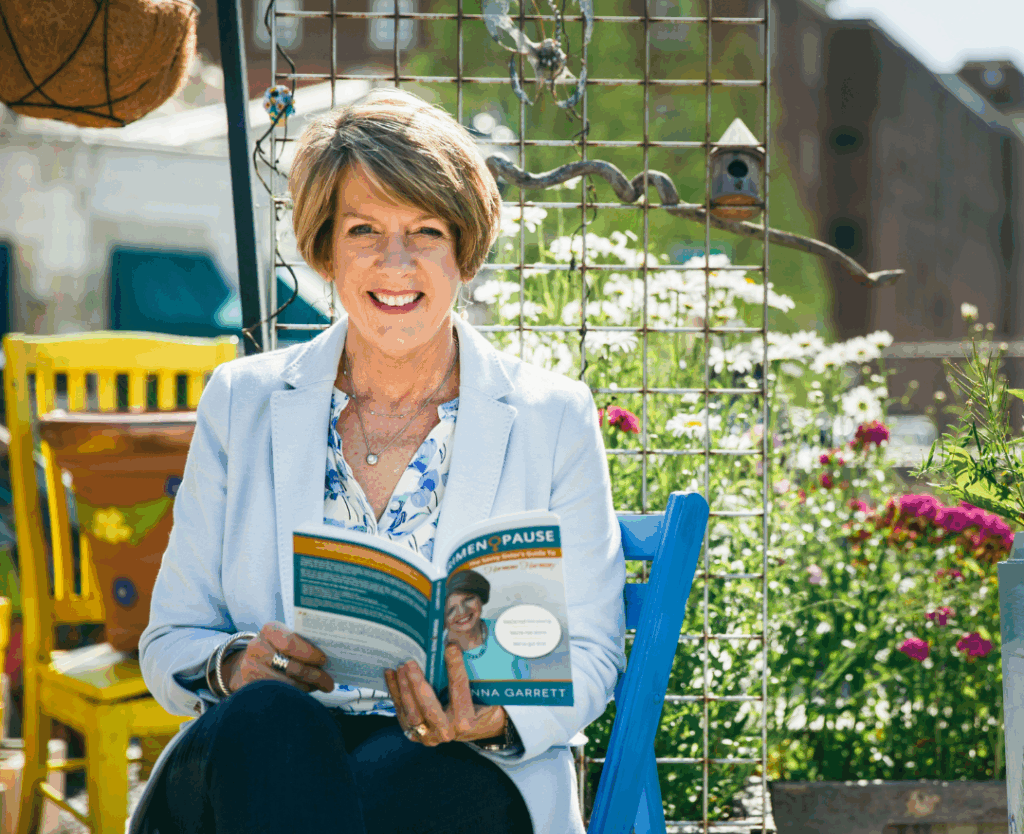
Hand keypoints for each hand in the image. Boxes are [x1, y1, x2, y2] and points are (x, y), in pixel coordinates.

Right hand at [222, 621, 334, 695]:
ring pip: (287, 684)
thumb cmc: (277, 648)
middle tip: (329, 682)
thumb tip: (329, 659)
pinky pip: (278, 694)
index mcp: (270, 630)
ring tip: (320, 687)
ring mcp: (250, 669)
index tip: (324, 660)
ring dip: (307, 688)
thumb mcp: (285, 638)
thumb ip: (302, 643)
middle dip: (314, 676)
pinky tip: (304, 693)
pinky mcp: (249, 688)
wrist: (248, 662)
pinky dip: (295, 695)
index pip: (290, 642)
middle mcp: (257, 648)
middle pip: (292, 667)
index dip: (310, 653)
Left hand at [383, 643, 505, 745]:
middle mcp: (446, 731)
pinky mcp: (415, 735)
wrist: (474, 730)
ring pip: (412, 712)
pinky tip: (391, 675)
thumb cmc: (480, 707)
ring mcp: (429, 736)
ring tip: (400, 667)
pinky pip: (402, 712)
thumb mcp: (483, 692)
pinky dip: (395, 692)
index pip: (459, 689)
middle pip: (429, 707)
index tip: (450, 648)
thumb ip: (472, 674)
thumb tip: (456, 645)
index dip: (455, 667)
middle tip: (410, 663)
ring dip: (403, 688)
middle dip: (417, 684)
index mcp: (465, 720)